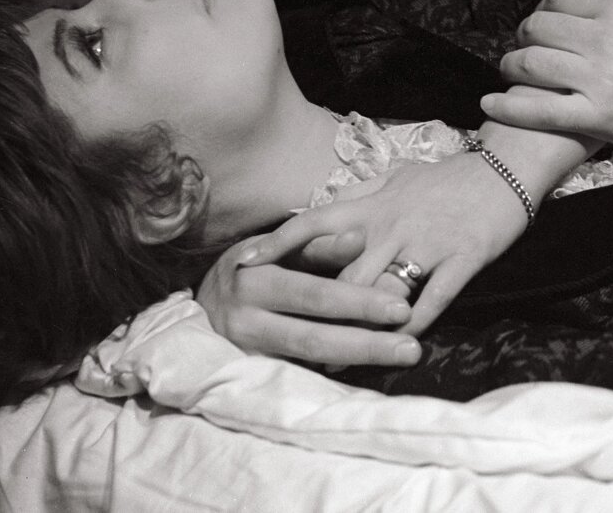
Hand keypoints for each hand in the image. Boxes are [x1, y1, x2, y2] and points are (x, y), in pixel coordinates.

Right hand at [195, 232, 421, 365]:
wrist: (201, 309)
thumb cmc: (251, 269)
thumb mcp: (277, 249)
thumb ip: (318, 247)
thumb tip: (359, 238)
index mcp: (253, 278)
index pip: (313, 292)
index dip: (358, 300)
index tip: (402, 307)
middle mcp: (247, 320)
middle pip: (313, 335)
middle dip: (365, 341)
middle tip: (411, 344)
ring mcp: (248, 353)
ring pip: (309, 360)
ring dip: (358, 359)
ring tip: (401, 356)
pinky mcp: (253, 374)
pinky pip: (300, 375)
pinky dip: (336, 375)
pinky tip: (369, 375)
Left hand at [235, 149, 529, 339]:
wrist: (505, 169)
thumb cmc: (449, 178)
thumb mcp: (398, 180)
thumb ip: (364, 200)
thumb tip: (329, 213)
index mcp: (373, 204)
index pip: (313, 221)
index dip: (278, 242)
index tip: (244, 264)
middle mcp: (392, 224)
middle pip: (343, 274)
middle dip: (317, 309)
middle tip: (287, 339)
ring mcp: (426, 243)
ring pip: (382, 292)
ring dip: (361, 328)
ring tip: (338, 361)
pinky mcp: (460, 259)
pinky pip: (432, 300)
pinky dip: (412, 326)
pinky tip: (399, 346)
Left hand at [481, 0, 612, 214]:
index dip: (545, 9)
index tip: (544, 21)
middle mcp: (602, 39)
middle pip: (537, 28)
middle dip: (524, 36)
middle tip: (523, 47)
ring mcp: (597, 79)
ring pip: (531, 65)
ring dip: (512, 67)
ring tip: (510, 73)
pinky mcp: (597, 117)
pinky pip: (539, 110)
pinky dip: (508, 107)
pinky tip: (489, 104)